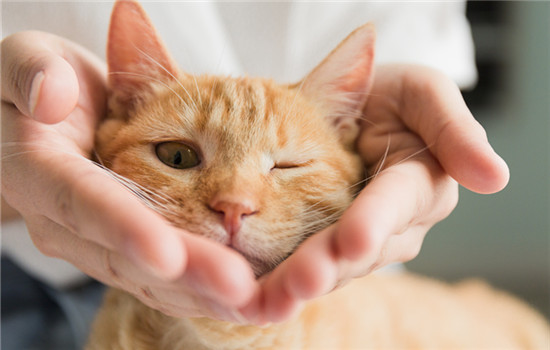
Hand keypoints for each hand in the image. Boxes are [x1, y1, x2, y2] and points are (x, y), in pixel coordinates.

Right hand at [1, 31, 256, 320]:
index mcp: (41, 172)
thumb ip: (31, 71)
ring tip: (253, 300)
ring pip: (149, 276)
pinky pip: (161, 277)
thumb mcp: (24, 58)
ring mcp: (96, 240)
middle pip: (126, 255)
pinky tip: (242, 298)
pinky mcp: (124, 246)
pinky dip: (200, 290)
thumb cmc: (44, 80)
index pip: (83, 202)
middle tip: (237, 288)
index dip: (124, 228)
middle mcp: (66, 220)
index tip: (167, 254)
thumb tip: (51, 97)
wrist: (52, 112)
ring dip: (201, 292)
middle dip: (183, 274)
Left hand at [249, 64, 509, 322]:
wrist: (348, 105)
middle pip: (360, 247)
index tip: (354, 239)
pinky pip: (303, 263)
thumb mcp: (423, 93)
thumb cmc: (388, 94)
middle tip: (301, 279)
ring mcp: (356, 237)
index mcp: (419, 185)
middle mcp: (392, 223)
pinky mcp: (323, 243)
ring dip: (302, 280)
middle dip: (330, 264)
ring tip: (273, 294)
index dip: (376, 221)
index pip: (397, 204)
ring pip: (331, 264)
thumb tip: (495, 178)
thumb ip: (454, 129)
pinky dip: (280, 279)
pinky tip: (257, 294)